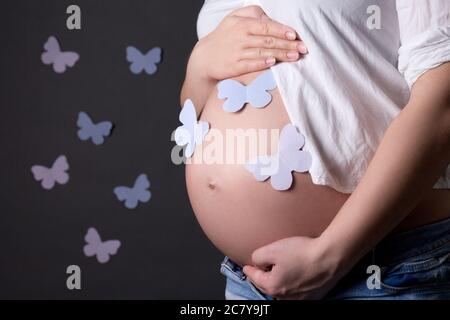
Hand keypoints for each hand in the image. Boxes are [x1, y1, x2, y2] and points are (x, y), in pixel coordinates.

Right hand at [190, 5, 307, 80]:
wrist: (205, 57)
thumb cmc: (225, 36)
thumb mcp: (235, 19)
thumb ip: (254, 15)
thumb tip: (272, 19)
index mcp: (242, 24)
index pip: (267, 26)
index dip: (282, 31)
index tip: (295, 35)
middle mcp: (240, 37)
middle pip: (268, 41)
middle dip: (287, 45)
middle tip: (302, 48)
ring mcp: (237, 52)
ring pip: (262, 53)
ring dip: (280, 55)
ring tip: (295, 57)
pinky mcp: (234, 66)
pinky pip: (251, 64)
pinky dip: (263, 63)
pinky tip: (273, 63)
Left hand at [243, 236, 345, 299]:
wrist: (331, 257)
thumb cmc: (301, 252)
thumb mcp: (272, 249)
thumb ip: (258, 257)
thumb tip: (257, 262)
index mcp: (272, 286)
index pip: (255, 277)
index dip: (249, 270)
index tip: (246, 267)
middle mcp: (285, 297)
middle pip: (268, 286)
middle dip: (262, 278)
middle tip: (259, 270)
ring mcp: (300, 298)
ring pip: (282, 291)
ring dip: (277, 282)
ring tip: (276, 272)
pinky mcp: (313, 296)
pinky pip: (296, 292)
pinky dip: (292, 284)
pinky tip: (294, 276)